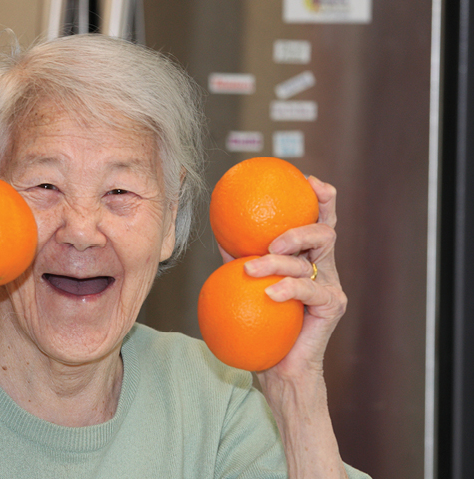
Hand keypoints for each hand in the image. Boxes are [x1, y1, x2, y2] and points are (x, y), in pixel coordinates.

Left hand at [217, 176, 345, 380]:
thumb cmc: (262, 327)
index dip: (322, 198)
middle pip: (324, 232)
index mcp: (308, 257)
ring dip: (278, 262)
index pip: (320, 220)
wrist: (279, 368)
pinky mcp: (332, 307)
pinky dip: (287, 289)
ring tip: (252, 268)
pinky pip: (308, 292)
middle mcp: (323, 268)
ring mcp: (330, 287)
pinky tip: (269, 293)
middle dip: (300, 228)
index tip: (308, 181)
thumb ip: (240, 258)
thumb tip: (219, 232)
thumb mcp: (247, 286)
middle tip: (273, 240)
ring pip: (310, 261)